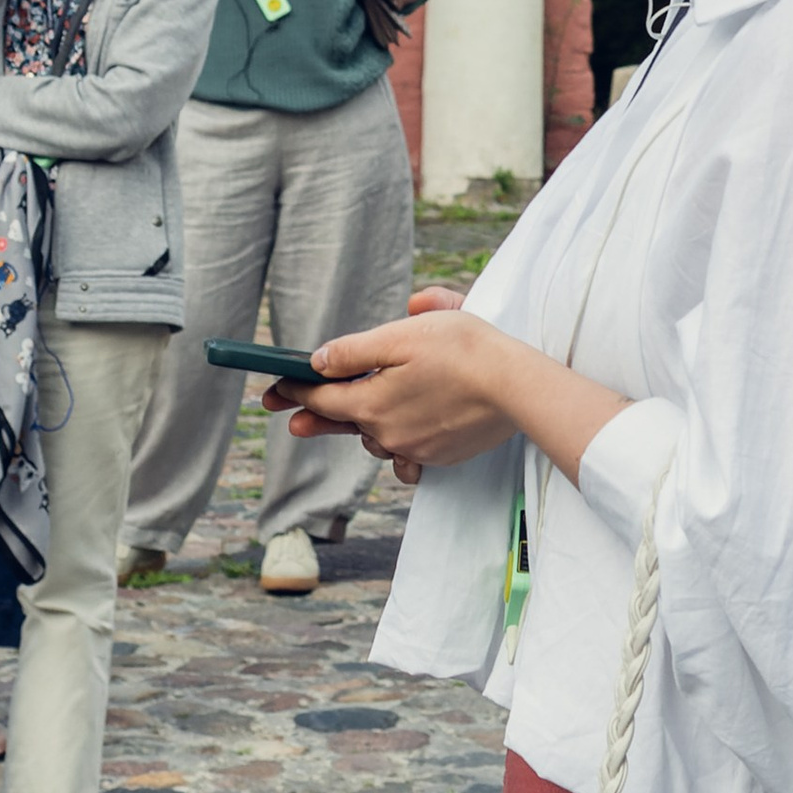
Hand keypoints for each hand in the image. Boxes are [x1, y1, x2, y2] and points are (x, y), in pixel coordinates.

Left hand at [270, 289, 516, 472]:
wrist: (518, 387)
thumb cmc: (464, 350)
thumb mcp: (403, 335)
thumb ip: (354, 351)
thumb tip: (317, 361)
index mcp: (372, 403)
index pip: (322, 397)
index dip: (296, 390)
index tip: (274, 390)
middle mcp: (388, 433)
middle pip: (345, 422)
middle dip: (317, 417)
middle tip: (290, 423)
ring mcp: (415, 448)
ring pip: (378, 438)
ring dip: (366, 426)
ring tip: (362, 412)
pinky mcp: (441, 456)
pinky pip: (409, 457)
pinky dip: (402, 447)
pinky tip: (404, 436)